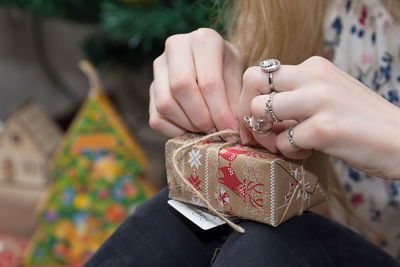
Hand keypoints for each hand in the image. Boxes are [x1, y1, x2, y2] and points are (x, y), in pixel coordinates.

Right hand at [149, 28, 242, 136]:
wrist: (212, 62)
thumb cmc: (228, 70)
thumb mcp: (238, 78)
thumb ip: (234, 102)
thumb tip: (230, 129)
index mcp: (204, 39)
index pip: (208, 81)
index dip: (220, 111)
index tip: (229, 129)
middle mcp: (176, 46)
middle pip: (181, 88)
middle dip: (201, 117)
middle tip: (215, 130)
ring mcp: (159, 66)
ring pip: (165, 104)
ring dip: (187, 124)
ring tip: (205, 128)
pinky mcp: (150, 87)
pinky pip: (156, 118)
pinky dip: (174, 131)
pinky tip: (191, 129)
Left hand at [239, 56, 399, 178]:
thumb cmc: (358, 121)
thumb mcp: (326, 95)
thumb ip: (294, 97)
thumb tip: (256, 112)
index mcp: (313, 67)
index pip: (261, 72)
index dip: (249, 98)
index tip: (256, 120)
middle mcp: (314, 77)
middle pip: (252, 81)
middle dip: (247, 111)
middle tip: (259, 133)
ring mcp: (319, 100)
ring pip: (260, 110)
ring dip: (265, 135)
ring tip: (285, 144)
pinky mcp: (325, 128)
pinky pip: (282, 141)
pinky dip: (289, 152)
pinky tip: (307, 152)